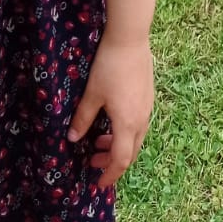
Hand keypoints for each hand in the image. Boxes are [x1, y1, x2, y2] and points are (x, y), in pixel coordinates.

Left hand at [67, 35, 152, 188]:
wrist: (130, 38)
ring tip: (100, 140)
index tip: (98, 183)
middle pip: (130, 152)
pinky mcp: (148, 96)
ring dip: (119, 145)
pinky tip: (113, 120)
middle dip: (112, 162)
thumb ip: (83, 118)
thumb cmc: (109, 66)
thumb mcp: (92, 93)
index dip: (109, 174)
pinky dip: (125, 132)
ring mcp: (147, 108)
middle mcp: (141, 120)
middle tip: (94, 161)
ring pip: (136, 138)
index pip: (120, 160)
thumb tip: (73, 138)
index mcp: (127, 124)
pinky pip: (139, 124)